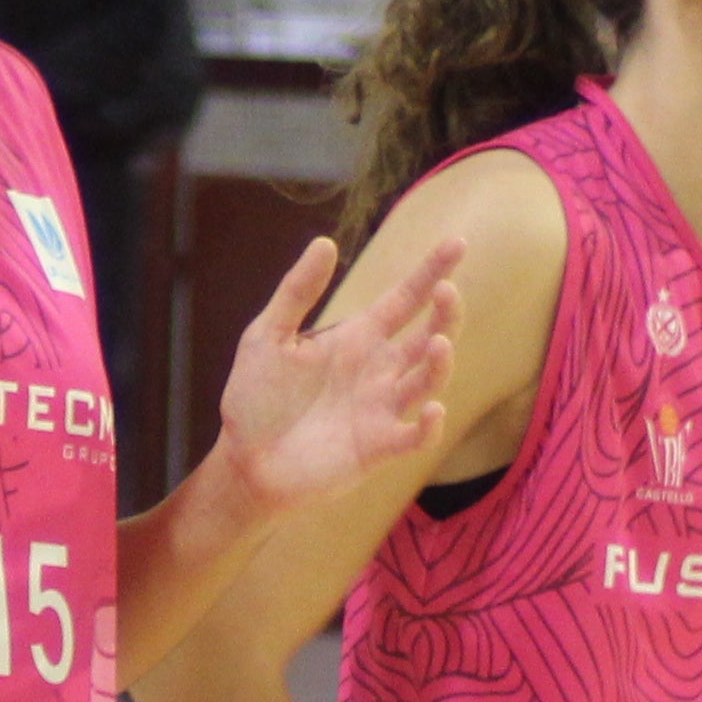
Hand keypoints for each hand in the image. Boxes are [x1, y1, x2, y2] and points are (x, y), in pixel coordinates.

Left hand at [210, 236, 463, 515]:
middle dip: (445, 313)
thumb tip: (326, 242)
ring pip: (428, 380)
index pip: (405, 299)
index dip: (431, 271)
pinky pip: (415, 436)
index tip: (457, 242)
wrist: (244, 460)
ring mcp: (382, 408)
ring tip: (436, 342)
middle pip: (428, 334)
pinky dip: (429, 425)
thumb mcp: (268, 335)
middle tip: (448, 291)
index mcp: (357, 338)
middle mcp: (379, 369)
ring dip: (439, 362)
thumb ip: (297, 291)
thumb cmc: (255, 397)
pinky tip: (432, 408)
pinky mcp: (378, 447)